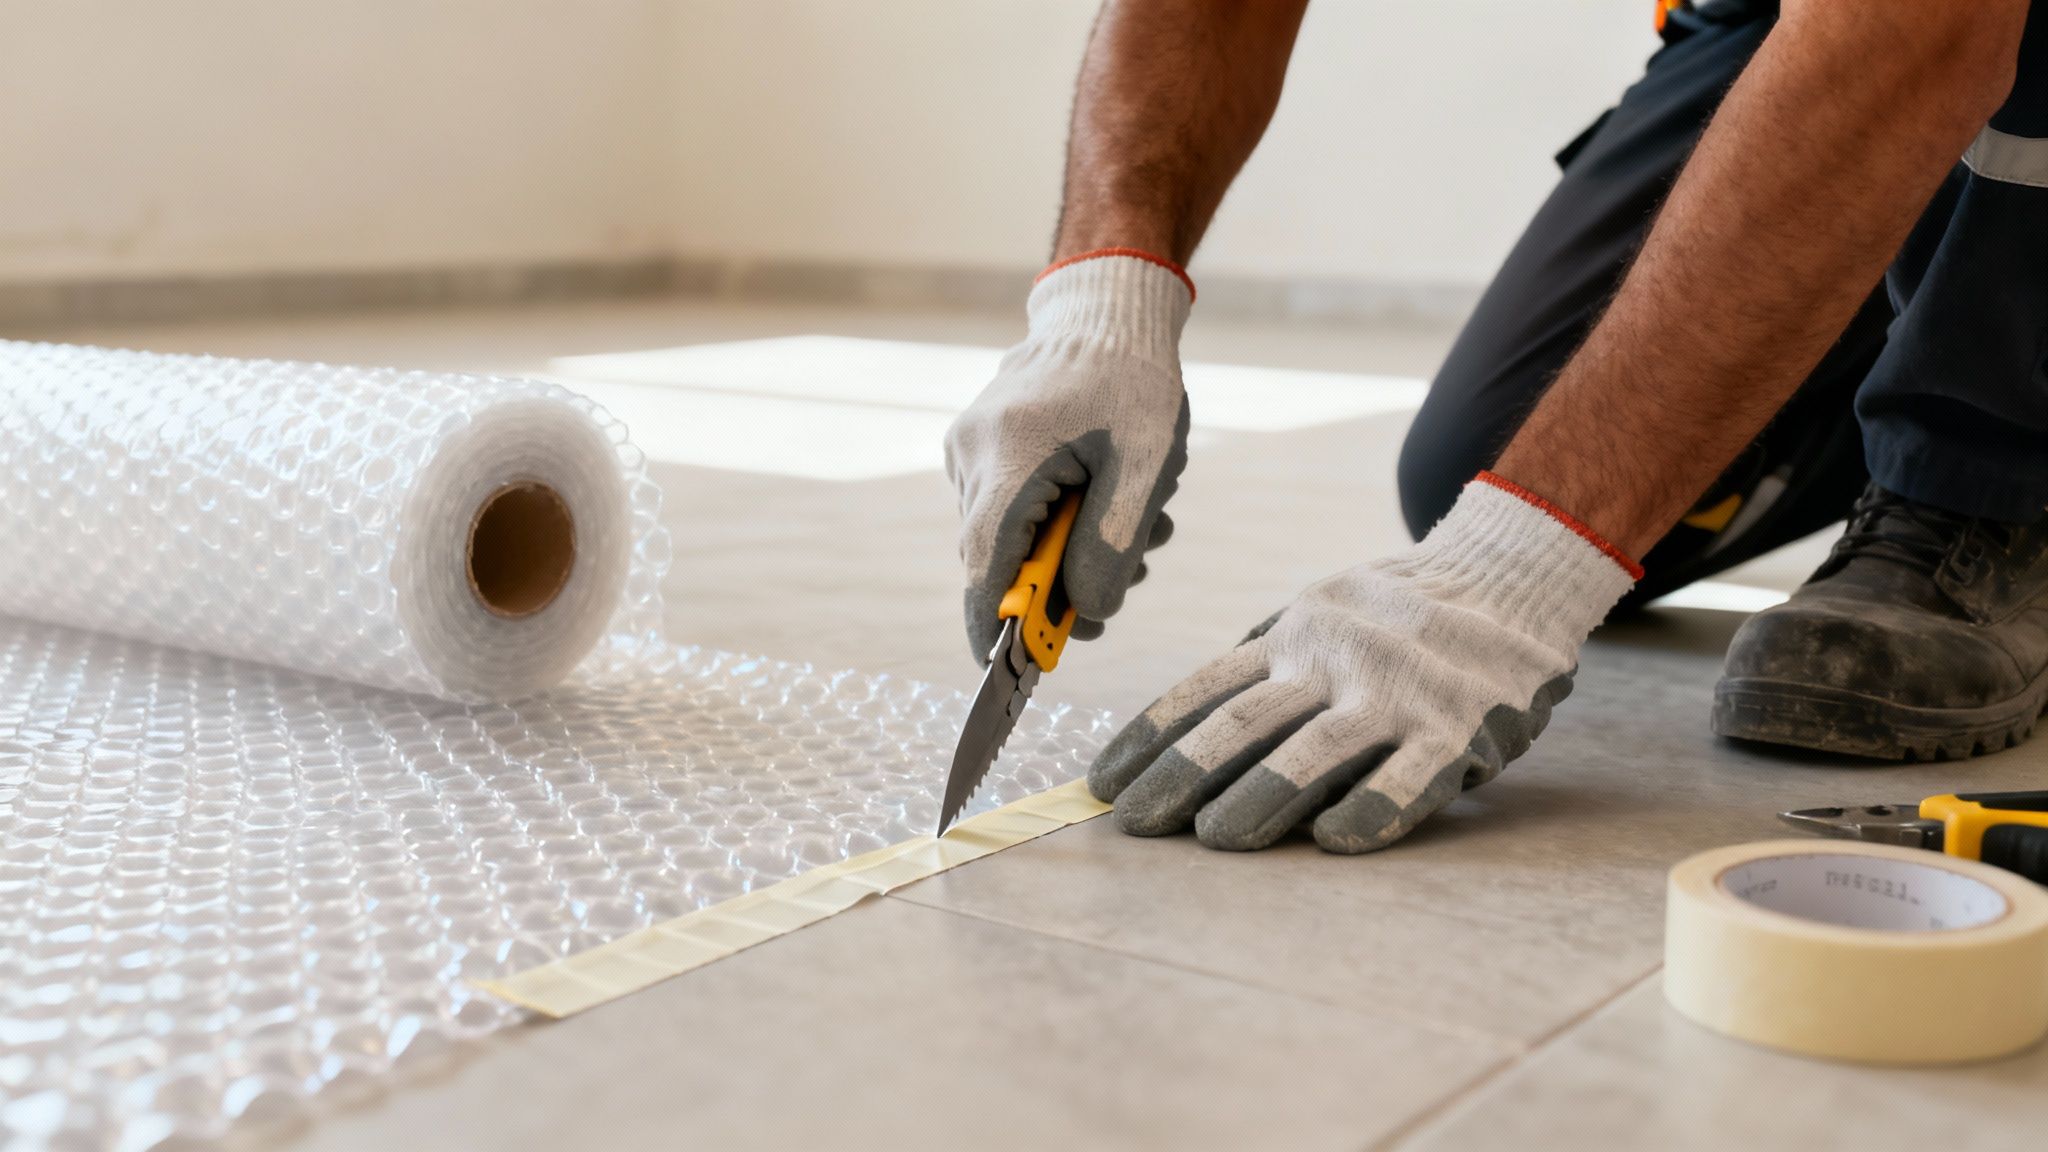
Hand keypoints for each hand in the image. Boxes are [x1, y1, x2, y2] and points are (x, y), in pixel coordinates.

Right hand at [945, 251, 1193, 662]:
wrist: (1107, 309)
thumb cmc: (1133, 382)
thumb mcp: (1145, 468)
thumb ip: (1115, 544)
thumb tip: (1090, 614)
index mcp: (1009, 457)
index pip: (985, 566)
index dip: (992, 626)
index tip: (1007, 672)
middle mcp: (972, 454)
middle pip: (996, 558)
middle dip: (1059, 586)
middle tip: (1130, 580)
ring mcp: (968, 448)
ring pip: (1005, 535)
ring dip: (1066, 550)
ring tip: (1144, 524)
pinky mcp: (977, 444)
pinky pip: (1007, 506)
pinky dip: (1055, 520)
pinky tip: (1107, 499)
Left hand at [1088, 474, 1640, 852]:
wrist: (1513, 576)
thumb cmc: (1399, 612)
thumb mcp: (1319, 610)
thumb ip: (1263, 657)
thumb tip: (1183, 721)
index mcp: (1291, 635)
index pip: (1203, 690)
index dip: (1148, 739)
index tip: (1103, 785)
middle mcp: (1333, 660)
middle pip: (1241, 723)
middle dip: (1180, 777)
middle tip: (1136, 825)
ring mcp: (1395, 694)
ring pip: (1311, 752)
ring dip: (1257, 799)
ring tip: (1213, 839)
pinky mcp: (1457, 729)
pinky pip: (1406, 779)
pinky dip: (1367, 810)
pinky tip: (1330, 841)